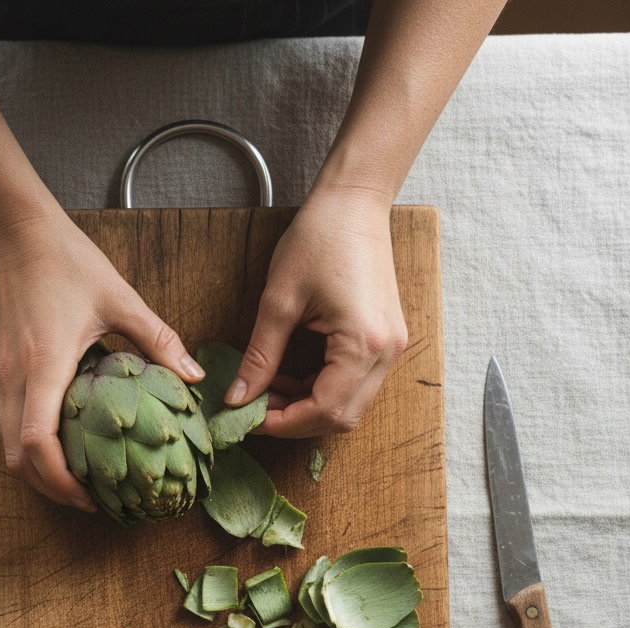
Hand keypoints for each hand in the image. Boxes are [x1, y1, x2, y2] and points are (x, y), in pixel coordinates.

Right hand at [0, 210, 203, 509]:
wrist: (18, 235)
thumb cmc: (68, 262)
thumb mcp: (122, 299)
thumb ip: (160, 341)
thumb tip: (194, 379)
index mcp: (45, 364)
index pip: (37, 442)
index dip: (61, 480)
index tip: (91, 496)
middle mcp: (15, 378)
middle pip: (16, 458)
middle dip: (50, 488)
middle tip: (90, 500)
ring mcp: (1, 377)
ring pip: (7, 447)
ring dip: (38, 472)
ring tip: (78, 481)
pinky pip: (8, 427)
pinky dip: (31, 450)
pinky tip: (65, 447)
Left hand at [225, 185, 407, 436]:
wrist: (354, 202)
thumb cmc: (319, 238)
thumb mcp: (279, 301)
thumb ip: (260, 357)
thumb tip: (237, 398)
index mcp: (364, 342)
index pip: (325, 410)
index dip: (284, 423)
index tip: (248, 418)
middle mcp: (386, 352)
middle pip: (342, 416)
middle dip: (295, 420)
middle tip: (254, 409)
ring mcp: (391, 347)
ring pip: (349, 404)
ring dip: (307, 406)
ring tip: (266, 391)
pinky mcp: (385, 340)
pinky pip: (353, 383)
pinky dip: (320, 389)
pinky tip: (288, 378)